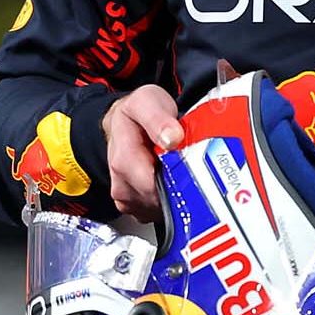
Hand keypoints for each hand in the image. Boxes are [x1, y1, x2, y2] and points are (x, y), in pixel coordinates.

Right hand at [102, 85, 181, 221]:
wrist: (123, 123)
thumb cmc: (135, 115)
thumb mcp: (146, 102)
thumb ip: (158, 118)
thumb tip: (172, 138)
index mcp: (124, 160)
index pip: (154, 186)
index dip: (177, 179)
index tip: (192, 167)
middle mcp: (122, 183)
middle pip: (159, 200)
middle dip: (179, 187)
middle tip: (190, 166)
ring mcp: (127, 197)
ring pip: (160, 209)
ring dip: (174, 194)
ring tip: (179, 170)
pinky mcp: (134, 205)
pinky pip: (156, 213)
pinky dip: (168, 200)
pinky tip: (171, 180)